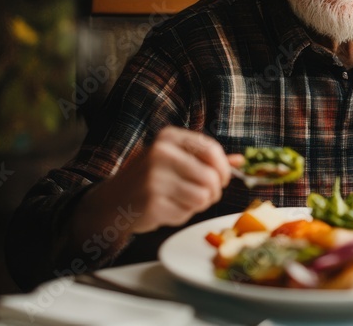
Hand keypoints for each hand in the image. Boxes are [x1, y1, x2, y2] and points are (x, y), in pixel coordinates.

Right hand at [78, 127, 238, 235]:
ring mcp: (154, 178)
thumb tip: (241, 161)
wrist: (111, 203)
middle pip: (211, 177)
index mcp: (169, 138)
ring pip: (203, 197)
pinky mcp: (152, 202)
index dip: (223, 169)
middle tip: (201, 195)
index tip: (221, 180)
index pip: (212, 150)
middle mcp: (161, 153)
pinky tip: (165, 209)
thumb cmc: (148, 179)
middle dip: (212, 192)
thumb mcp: (175, 160)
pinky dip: (181, 215)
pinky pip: (186, 213)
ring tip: (180, 201)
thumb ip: (206, 159)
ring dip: (197, 205)